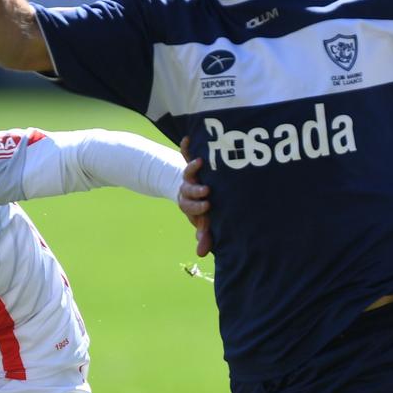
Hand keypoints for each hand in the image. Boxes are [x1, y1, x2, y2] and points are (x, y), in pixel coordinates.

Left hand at [177, 136, 211, 257]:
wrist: (192, 190)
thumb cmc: (204, 209)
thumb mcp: (205, 222)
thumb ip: (205, 235)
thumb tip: (200, 254)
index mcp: (190, 204)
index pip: (191, 208)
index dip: (197, 208)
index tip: (207, 207)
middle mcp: (189, 188)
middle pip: (189, 190)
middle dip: (195, 191)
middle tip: (206, 191)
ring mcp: (190, 175)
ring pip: (188, 171)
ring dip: (192, 167)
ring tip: (200, 162)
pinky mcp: (191, 161)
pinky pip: (186, 152)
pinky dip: (185, 146)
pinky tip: (187, 138)